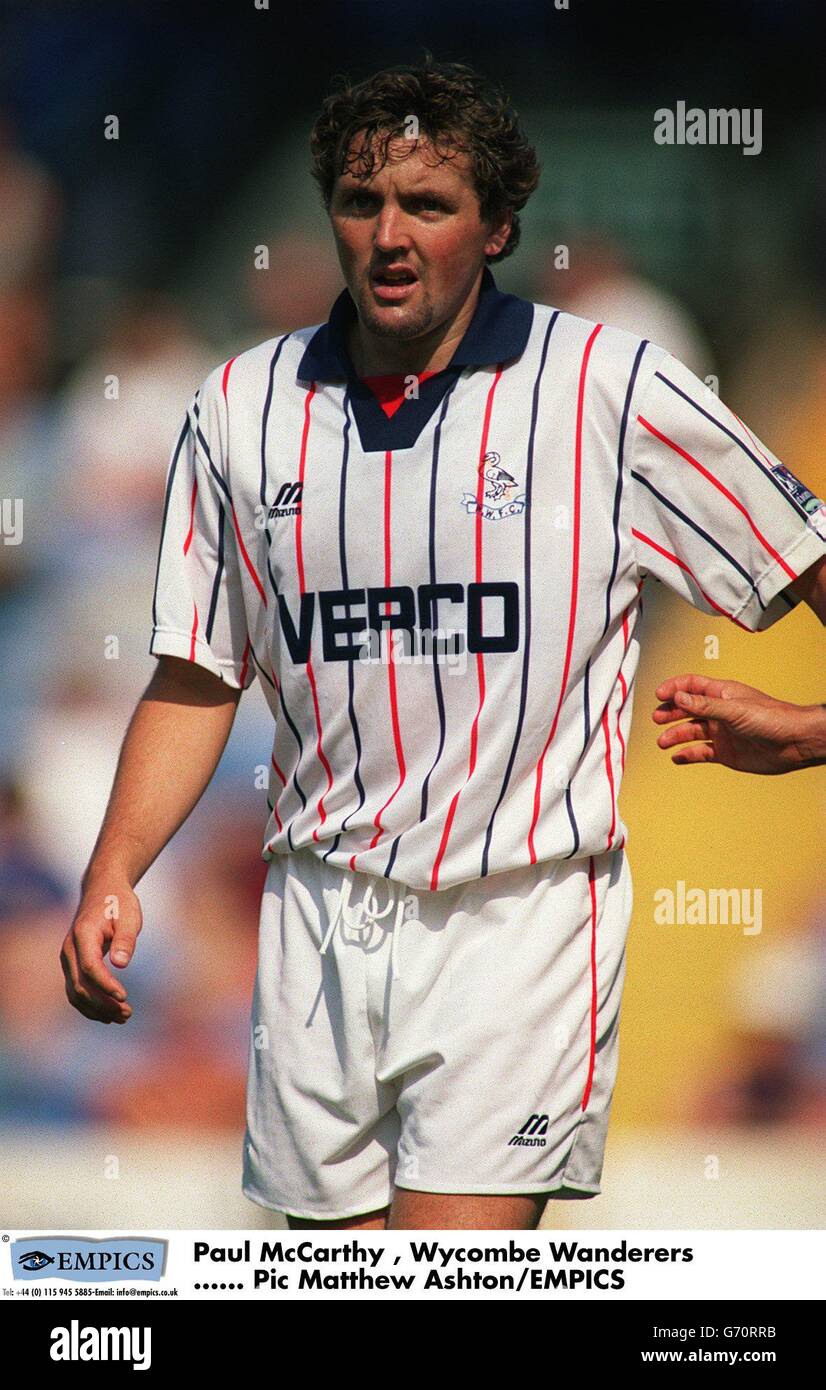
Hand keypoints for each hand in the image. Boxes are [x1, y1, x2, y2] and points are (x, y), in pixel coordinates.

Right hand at [60, 875, 141, 1022]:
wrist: (102, 890)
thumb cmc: (118, 902)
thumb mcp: (129, 915)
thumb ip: (125, 939)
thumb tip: (121, 964)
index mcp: (83, 934)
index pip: (89, 967)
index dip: (105, 985)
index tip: (124, 997)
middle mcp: (69, 949)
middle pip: (80, 985)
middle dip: (103, 1004)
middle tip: (128, 1014)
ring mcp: (67, 959)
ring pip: (75, 993)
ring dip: (97, 1009)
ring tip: (123, 1017)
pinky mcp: (72, 965)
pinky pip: (76, 991)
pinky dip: (90, 1006)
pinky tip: (109, 1014)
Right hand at [652, 673, 825, 773]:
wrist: (794, 742)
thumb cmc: (773, 718)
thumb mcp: (734, 709)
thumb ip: (705, 705)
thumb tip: (679, 697)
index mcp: (723, 694)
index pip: (692, 686)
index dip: (675, 688)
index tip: (659, 694)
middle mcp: (720, 712)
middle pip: (688, 709)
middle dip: (671, 712)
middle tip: (657, 718)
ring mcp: (722, 732)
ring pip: (692, 732)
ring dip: (676, 735)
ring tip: (664, 742)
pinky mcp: (725, 752)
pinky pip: (701, 753)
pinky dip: (687, 755)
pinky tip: (678, 757)